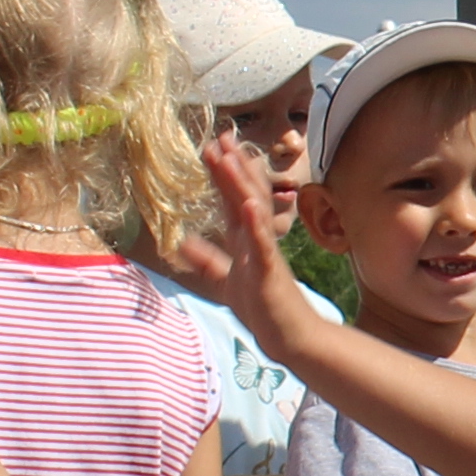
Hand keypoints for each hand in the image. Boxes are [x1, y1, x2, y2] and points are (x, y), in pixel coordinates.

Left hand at [170, 135, 307, 326]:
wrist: (291, 338)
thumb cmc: (264, 308)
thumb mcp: (228, 281)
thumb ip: (209, 261)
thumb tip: (183, 243)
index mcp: (246, 240)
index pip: (231, 200)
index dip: (221, 175)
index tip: (211, 147)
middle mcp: (257, 240)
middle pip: (243, 196)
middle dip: (232, 167)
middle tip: (220, 137)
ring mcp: (266, 253)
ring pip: (253, 213)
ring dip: (242, 184)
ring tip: (232, 158)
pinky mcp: (271, 271)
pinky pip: (264, 244)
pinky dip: (256, 224)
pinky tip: (250, 204)